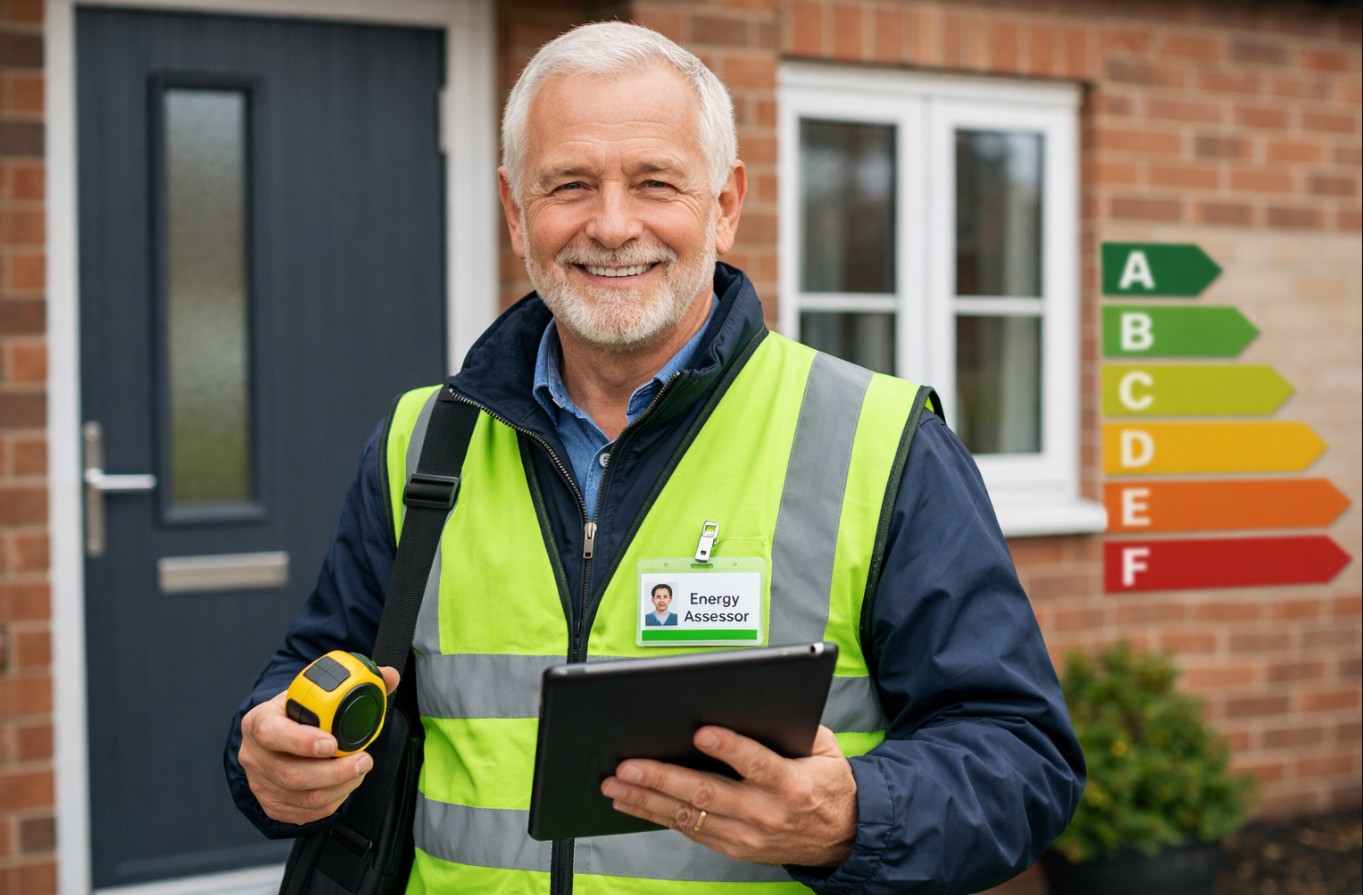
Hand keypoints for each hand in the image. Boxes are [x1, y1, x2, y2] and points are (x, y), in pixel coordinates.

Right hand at [239, 665, 399, 824]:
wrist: (275, 734)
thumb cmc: (297, 712)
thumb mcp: (313, 692)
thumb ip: (354, 682)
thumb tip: (389, 675)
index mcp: (259, 721)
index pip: (272, 733)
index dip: (301, 741)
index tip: (332, 744)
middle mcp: (254, 755)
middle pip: (291, 775)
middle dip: (335, 772)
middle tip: (364, 760)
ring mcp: (261, 784)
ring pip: (303, 797)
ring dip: (340, 786)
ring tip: (360, 770)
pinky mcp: (272, 805)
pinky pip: (306, 812)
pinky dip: (333, 801)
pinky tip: (345, 785)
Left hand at [600, 724, 856, 866]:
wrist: (844, 837)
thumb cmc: (828, 783)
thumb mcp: (824, 748)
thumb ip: (792, 726)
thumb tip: (752, 700)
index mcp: (791, 783)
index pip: (756, 763)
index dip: (728, 748)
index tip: (700, 732)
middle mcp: (765, 813)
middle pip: (707, 793)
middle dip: (662, 778)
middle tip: (627, 765)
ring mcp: (746, 835)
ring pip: (688, 816)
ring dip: (646, 800)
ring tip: (614, 785)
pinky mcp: (734, 848)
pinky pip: (689, 830)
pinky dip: (656, 815)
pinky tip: (632, 802)